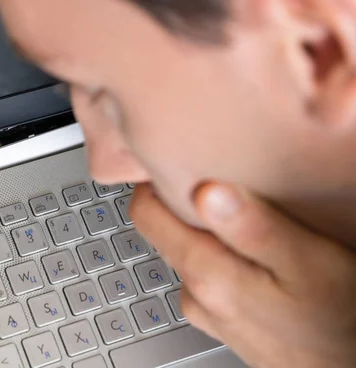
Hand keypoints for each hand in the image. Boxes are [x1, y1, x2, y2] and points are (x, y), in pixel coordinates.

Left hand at [131, 183, 355, 367]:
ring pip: (188, 254)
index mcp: (207, 275)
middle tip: (218, 180)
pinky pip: (208, 277)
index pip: (146, 214)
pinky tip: (253, 257)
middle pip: (166, 232)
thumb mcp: (306, 262)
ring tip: (240, 218)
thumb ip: (253, 227)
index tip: (178, 161)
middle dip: (183, 204)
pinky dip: (221, 258)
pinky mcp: (223, 322)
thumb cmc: (340, 318)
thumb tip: (205, 192)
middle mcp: (197, 296)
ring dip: (205, 233)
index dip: (156, 182)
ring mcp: (208, 312)